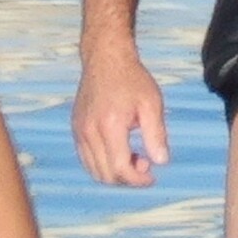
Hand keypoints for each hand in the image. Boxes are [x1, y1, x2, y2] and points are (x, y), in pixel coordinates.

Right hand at [72, 41, 169, 186]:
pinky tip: (119, 150)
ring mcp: (80, 131)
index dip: (138, 180)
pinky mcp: (76, 128)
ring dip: (115, 173)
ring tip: (133, 156)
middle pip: (106, 175)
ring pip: (94, 170)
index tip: (152, 176)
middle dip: (128, 178)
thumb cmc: (132, 78)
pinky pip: (86, 158)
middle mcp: (90, 131)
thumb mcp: (152, 103)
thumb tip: (161, 162)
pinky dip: (103, 163)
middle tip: (145, 162)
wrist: (106, 57)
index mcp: (110, 125)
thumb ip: (156, 135)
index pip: (120, 169)